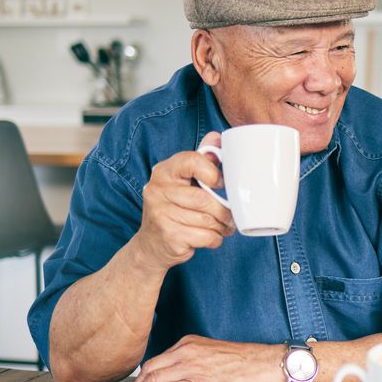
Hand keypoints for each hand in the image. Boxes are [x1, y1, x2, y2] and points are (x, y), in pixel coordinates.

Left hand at [129, 336, 284, 381]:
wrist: (266, 364)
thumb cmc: (247, 362)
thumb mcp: (213, 354)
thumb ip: (194, 362)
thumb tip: (180, 378)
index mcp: (190, 343)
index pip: (157, 360)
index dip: (144, 376)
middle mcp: (187, 352)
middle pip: (151, 370)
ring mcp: (192, 367)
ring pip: (155, 381)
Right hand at [133, 131, 234, 271]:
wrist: (151, 244)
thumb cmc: (174, 208)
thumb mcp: (184, 181)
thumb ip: (201, 160)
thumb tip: (217, 136)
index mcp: (164, 171)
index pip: (192, 161)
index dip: (212, 172)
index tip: (219, 183)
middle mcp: (157, 190)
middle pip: (205, 198)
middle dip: (224, 211)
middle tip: (229, 216)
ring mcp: (161, 214)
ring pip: (208, 220)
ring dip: (221, 226)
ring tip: (222, 226)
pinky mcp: (169, 236)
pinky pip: (206, 236)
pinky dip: (215, 239)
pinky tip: (211, 237)